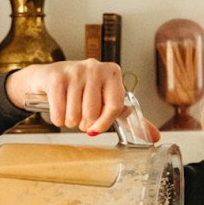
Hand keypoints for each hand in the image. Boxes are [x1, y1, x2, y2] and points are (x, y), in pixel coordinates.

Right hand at [4, 59, 159, 139]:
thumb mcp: (106, 101)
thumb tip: (154, 137)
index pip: (115, 106)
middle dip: (84, 123)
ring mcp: (75, 70)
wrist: (48, 77)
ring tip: (69, 112)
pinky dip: (58, 118)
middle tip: (80, 117)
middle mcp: (95, 67)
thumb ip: (129, 118)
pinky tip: (59, 109)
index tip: (95, 130)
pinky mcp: (57, 76)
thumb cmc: (82, 91)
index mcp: (112, 73)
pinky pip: (59, 111)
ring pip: (75, 114)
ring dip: (70, 121)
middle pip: (93, 112)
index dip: (104, 123)